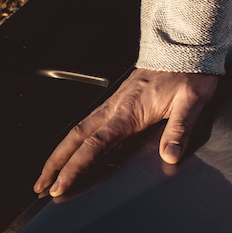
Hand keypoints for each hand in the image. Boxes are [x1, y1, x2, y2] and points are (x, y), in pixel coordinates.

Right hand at [33, 68, 218, 197]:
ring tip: (48, 172)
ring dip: (61, 151)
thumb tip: (171, 155)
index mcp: (130, 110)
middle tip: (39, 185)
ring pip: (80, 128)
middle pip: (77, 137)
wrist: (186, 46)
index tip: (59, 186)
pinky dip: (75, 138)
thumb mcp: (192, 101)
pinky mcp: (120, 99)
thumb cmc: (189, 72)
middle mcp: (117, 106)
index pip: (95, 145)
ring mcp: (116, 102)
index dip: (75, 167)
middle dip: (55, 163)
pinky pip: (90, 120)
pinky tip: (74, 146)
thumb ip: (180, 128)